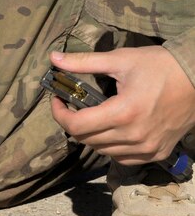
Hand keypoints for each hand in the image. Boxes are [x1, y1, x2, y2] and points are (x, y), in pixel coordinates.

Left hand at [50, 47, 194, 164]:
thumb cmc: (162, 65)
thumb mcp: (122, 59)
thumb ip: (84, 62)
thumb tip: (53, 58)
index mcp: (123, 113)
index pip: (75, 126)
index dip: (59, 114)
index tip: (57, 100)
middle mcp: (134, 136)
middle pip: (86, 139)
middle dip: (74, 122)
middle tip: (74, 105)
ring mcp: (146, 148)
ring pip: (101, 150)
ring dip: (92, 135)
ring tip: (94, 116)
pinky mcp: (156, 153)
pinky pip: (121, 158)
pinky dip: (111, 147)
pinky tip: (114, 130)